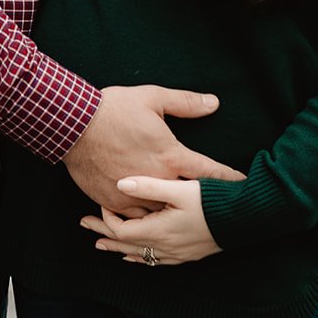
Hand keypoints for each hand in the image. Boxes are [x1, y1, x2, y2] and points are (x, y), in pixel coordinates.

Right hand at [62, 86, 242, 211]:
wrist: (73, 124)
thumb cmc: (114, 109)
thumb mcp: (153, 98)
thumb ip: (186, 103)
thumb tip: (214, 102)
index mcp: (170, 155)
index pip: (208, 172)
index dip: (228, 179)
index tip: (244, 185)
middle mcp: (156, 179)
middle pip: (187, 199)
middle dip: (202, 203)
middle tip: (218, 209)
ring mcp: (133, 194)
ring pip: (160, 213)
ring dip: (171, 214)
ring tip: (185, 220)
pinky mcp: (112, 201)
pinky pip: (133, 218)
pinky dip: (143, 218)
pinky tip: (150, 220)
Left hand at [82, 176, 225, 264]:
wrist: (244, 220)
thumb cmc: (213, 201)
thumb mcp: (180, 189)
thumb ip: (149, 186)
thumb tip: (119, 184)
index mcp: (159, 231)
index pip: (121, 231)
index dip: (106, 219)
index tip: (100, 204)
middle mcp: (165, 248)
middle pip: (125, 245)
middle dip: (104, 235)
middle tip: (84, 227)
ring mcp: (176, 254)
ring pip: (139, 255)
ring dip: (119, 248)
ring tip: (102, 245)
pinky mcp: (187, 255)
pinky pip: (155, 261)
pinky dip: (139, 257)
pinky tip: (135, 257)